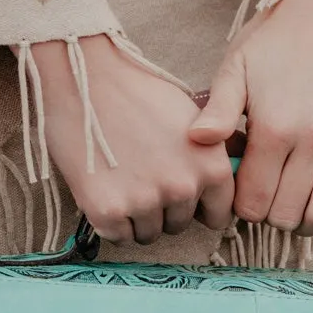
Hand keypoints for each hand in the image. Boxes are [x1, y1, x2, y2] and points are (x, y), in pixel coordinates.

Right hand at [32, 35, 235, 244]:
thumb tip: (226, 174)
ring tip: (121, 180)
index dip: (199, 208)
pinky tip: (104, 189)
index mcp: (211, 165)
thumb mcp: (193, 117)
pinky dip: (110, 221)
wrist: (86, 77)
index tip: (181, 198)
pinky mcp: (108, 210)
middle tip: (141, 178)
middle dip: (163, 210)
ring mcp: (145, 201)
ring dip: (136, 217)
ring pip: (148, 234)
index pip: (218, 215)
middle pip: (179, 225)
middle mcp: (183, 187)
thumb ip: (211, 153)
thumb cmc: (138, 91)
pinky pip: (117, 236)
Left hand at [190, 0, 312, 235]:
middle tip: (265, 195)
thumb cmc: (272, 40)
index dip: (242, 206)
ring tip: (293, 203)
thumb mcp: (234, 69)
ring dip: (305, 221)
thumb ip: (216, 111)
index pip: (254, 202)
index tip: (241, 190)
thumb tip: (196, 143)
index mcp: (275, 127)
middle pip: (287, 215)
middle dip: (270, 215)